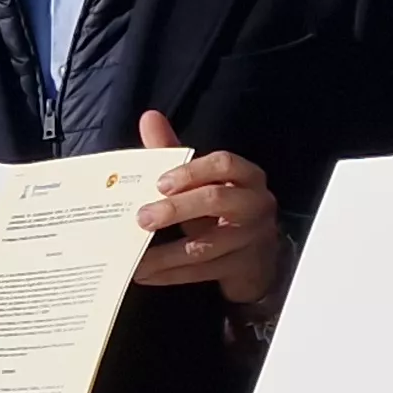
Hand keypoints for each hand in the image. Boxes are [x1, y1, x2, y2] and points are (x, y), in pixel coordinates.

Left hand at [129, 111, 285, 306]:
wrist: (258, 257)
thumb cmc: (223, 210)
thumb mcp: (202, 181)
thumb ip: (174, 152)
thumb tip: (149, 118)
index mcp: (246, 176)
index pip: (224, 164)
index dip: (192, 171)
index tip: (159, 183)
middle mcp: (255, 204)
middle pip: (216, 201)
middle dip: (176, 209)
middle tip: (141, 218)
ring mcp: (252, 239)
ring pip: (207, 245)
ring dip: (166, 253)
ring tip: (134, 258)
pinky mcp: (243, 268)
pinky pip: (202, 272)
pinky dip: (170, 274)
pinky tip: (145, 274)